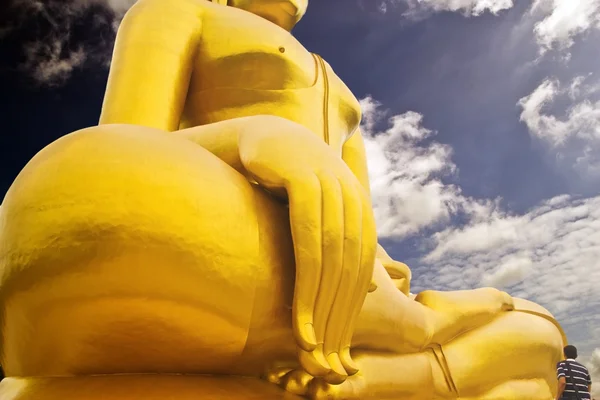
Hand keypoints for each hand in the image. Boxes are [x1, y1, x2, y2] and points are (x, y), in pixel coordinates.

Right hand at [238, 117, 376, 383]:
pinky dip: (308, 284)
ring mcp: (332, 185)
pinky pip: (310, 243)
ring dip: (323, 309)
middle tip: (328, 358)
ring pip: (334, 260)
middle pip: (352, 268)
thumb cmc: (283, 181)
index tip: (340, 346)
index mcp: (359, 206)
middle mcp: (352, 195)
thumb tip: (367, 287)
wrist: (258, 137)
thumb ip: (340, 245)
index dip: (352, 309)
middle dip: (340, 317)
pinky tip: (301, 315)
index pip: (361, 267)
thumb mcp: (315, 214)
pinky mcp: (306, 178)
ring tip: (312, 346)